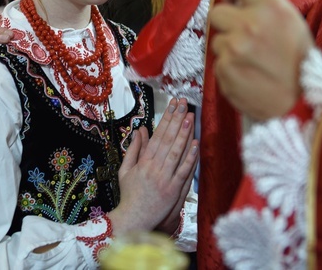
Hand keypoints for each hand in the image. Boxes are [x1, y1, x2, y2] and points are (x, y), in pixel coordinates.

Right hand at [109, 99, 197, 235]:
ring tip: (190, 117)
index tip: (172, 105)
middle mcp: (154, 168)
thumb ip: (134, 149)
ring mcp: (165, 179)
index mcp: (143, 162)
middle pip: (168, 139)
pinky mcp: (173, 190)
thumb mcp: (125, 169)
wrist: (133, 219)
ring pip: (177, 152)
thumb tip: (141, 130)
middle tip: (184, 104)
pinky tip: (195, 145)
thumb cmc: (129, 195)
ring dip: (184, 134)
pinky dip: (190, 158)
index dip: (166, 118)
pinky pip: (184, 171)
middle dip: (176, 120)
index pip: (158, 135)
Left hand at [209, 0, 314, 119]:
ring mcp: (234, 49)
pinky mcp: (224, 71)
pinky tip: (248, 75)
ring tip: (252, 61)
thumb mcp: (291, 21)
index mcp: (271, 7)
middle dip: (228, 23)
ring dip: (229, 49)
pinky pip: (218, 62)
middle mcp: (250, 24)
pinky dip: (229, 68)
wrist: (302, 104)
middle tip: (247, 37)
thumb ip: (262, 3)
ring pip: (216, 40)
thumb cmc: (298, 60)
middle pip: (216, 12)